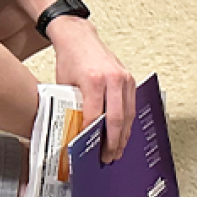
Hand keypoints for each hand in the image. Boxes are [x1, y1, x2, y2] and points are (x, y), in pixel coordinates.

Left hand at [49, 18, 136, 162]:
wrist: (79, 38)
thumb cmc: (70, 59)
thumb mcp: (64, 85)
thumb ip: (72, 107)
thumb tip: (73, 132)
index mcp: (94, 80)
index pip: (95, 116)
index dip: (92, 137)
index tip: (87, 151)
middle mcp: (113, 79)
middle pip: (117, 118)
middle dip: (113, 142)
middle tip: (108, 157)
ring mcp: (125, 78)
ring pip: (128, 114)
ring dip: (124, 135)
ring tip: (117, 150)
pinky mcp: (130, 79)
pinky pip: (131, 105)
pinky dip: (128, 122)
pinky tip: (123, 133)